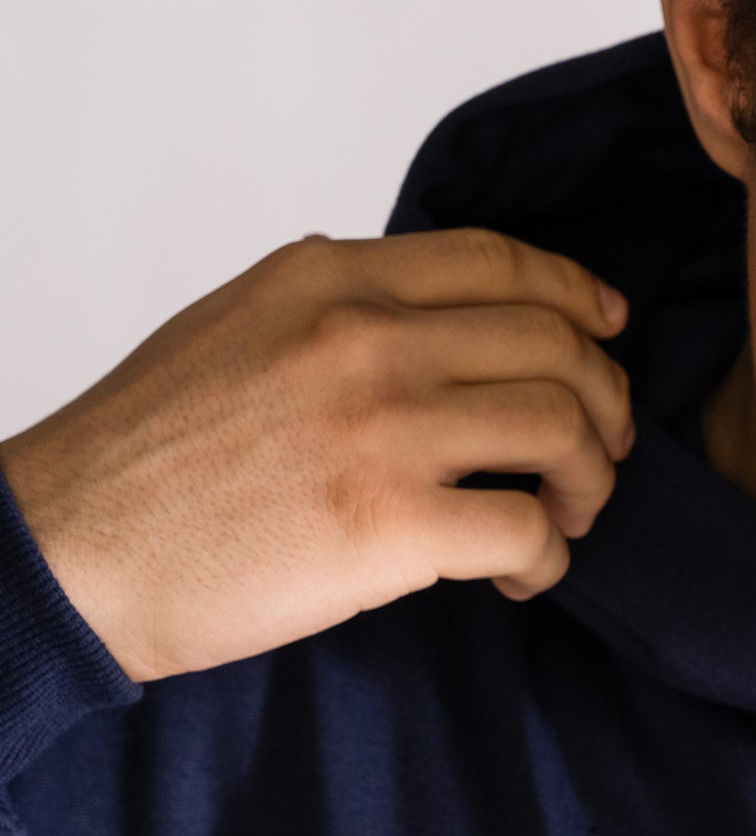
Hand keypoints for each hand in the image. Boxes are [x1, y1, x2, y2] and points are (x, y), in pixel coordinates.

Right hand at [0, 229, 634, 681]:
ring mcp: (381, 430)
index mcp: (327, 281)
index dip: (575, 297)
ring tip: (567, 514)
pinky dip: (548, 557)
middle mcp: (364, 340)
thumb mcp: (236, 326)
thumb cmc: (146, 456)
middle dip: (601, 402)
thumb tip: (429, 321)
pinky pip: (528, 530)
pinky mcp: (389, 527)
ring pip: (563, 428)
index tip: (605, 330)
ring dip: (589, 480)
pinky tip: (522, 573)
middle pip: (554, 345)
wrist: (70, 546)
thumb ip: (334, 309)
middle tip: (598, 451)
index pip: (498, 262)